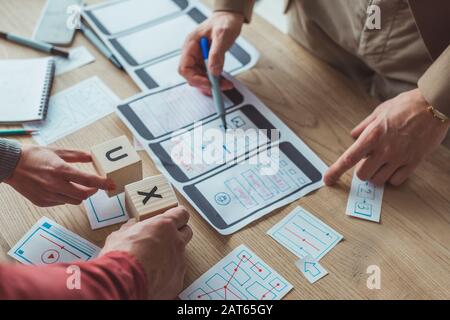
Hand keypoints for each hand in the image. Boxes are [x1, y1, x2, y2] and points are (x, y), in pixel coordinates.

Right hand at [5, 145, 114, 206]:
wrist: (10, 165)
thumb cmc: (33, 156)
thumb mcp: (58, 151)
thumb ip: (77, 155)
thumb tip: (92, 156)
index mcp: (60, 170)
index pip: (88, 180)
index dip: (103, 183)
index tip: (112, 184)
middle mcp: (55, 184)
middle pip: (84, 195)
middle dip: (93, 191)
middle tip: (95, 186)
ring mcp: (48, 195)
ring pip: (74, 201)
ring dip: (79, 194)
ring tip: (75, 185)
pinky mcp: (42, 202)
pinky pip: (62, 202)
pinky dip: (65, 196)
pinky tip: (60, 188)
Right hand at [100, 207, 192, 299]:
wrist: (125, 281)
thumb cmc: (122, 257)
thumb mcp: (121, 235)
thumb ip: (130, 228)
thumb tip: (130, 226)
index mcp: (164, 226)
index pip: (182, 214)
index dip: (178, 215)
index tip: (174, 216)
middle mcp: (176, 242)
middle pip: (187, 232)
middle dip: (178, 233)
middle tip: (165, 237)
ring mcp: (179, 261)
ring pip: (181, 254)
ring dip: (171, 255)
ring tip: (154, 261)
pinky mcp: (177, 280)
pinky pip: (176, 274)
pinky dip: (168, 274)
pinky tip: (154, 276)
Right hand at [179, 11, 243, 94]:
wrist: (229, 19)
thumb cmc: (224, 22)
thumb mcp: (222, 35)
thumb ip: (217, 53)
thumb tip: (213, 71)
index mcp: (190, 45)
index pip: (184, 68)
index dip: (195, 78)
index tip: (208, 83)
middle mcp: (193, 54)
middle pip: (192, 76)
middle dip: (206, 84)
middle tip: (220, 87)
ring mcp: (199, 59)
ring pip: (201, 78)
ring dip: (213, 84)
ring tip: (226, 85)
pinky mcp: (207, 62)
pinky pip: (209, 76)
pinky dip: (217, 81)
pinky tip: (225, 81)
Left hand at [324, 89, 449, 185]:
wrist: (434, 105)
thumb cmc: (406, 105)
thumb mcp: (379, 111)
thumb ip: (364, 126)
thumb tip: (353, 135)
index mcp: (372, 135)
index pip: (349, 158)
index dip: (335, 171)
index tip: (327, 180)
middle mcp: (384, 149)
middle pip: (362, 175)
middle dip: (362, 171)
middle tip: (368, 162)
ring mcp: (399, 158)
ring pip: (379, 181)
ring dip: (376, 176)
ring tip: (382, 164)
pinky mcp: (413, 162)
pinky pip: (396, 181)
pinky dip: (392, 178)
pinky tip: (394, 167)